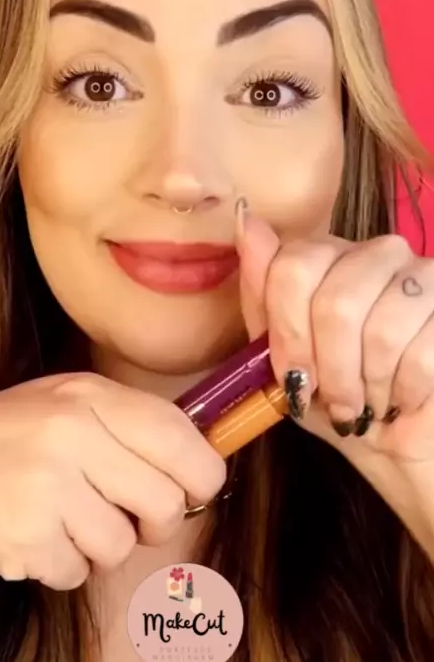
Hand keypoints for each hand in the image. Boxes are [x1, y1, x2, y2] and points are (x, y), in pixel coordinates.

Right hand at [0, 373, 225, 589]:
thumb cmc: (4, 438)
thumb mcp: (64, 405)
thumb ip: (125, 425)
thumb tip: (197, 463)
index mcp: (89, 396)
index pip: (179, 436)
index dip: (203, 473)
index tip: (194, 491)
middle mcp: (73, 433)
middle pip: (164, 501)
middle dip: (155, 523)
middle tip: (131, 519)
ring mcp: (47, 484)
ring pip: (121, 546)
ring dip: (99, 547)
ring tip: (65, 523)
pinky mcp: (26, 535)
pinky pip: (78, 573)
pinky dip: (61, 567)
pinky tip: (35, 538)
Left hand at [237, 208, 433, 562]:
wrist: (400, 443)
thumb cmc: (339, 398)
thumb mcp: (282, 358)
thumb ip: (261, 293)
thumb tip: (245, 217)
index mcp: (330, 256)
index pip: (292, 266)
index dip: (287, 333)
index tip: (292, 377)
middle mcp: (379, 253)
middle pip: (334, 301)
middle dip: (328, 368)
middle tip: (334, 401)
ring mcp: (425, 277)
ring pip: (379, 330)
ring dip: (366, 386)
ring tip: (367, 403)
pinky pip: (418, 353)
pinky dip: (401, 393)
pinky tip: (401, 400)